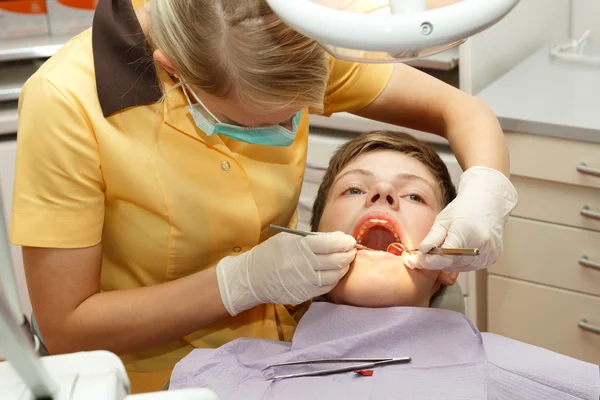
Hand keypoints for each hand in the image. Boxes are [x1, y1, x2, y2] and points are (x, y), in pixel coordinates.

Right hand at [216, 231, 356, 315]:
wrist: (252, 278)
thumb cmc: (271, 253)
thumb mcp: (289, 239)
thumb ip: (312, 239)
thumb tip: (336, 239)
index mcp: (299, 247)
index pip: (331, 243)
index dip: (344, 241)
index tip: (348, 239)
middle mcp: (304, 265)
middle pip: (336, 260)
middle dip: (348, 253)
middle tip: (351, 249)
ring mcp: (305, 282)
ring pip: (335, 275)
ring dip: (344, 267)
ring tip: (345, 260)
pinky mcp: (304, 294)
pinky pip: (327, 287)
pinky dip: (334, 279)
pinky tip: (335, 273)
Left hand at [404, 166, 517, 271]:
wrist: (488, 202)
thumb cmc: (465, 208)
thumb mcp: (443, 219)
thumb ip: (432, 237)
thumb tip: (422, 252)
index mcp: (466, 232)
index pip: (443, 258)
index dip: (426, 261)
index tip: (414, 261)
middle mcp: (480, 245)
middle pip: (450, 264)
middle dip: (435, 261)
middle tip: (425, 253)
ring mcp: (488, 253)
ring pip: (459, 267)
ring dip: (447, 262)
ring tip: (445, 246)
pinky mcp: (492, 258)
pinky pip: (469, 266)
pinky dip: (460, 261)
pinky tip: (459, 249)